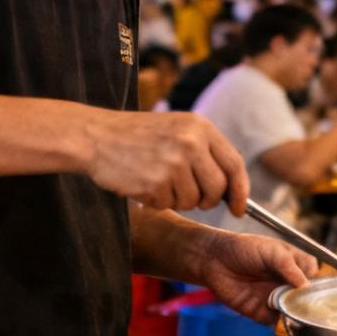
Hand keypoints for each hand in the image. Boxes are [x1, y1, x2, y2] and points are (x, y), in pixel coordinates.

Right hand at [84, 110, 249, 213]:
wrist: (95, 136)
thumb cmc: (139, 136)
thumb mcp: (178, 129)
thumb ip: (206, 153)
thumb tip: (233, 190)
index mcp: (201, 127)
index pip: (234, 164)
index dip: (241, 190)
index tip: (240, 208)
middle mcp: (190, 143)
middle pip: (217, 188)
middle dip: (207, 200)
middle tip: (193, 198)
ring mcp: (173, 163)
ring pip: (192, 200)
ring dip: (177, 200)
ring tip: (159, 181)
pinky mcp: (155, 182)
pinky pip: (168, 205)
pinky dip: (158, 201)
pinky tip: (144, 184)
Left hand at [195, 230, 318, 323]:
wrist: (214, 261)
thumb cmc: (245, 249)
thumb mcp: (272, 251)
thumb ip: (289, 266)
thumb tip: (306, 286)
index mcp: (296, 265)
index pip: (315, 278)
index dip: (319, 286)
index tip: (320, 293)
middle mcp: (289, 284)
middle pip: (308, 299)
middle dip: (311, 305)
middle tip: (312, 309)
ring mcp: (278, 300)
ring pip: (296, 313)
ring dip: (299, 317)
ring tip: (299, 317)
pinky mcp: (264, 314)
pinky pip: (278, 324)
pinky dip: (283, 326)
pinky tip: (285, 324)